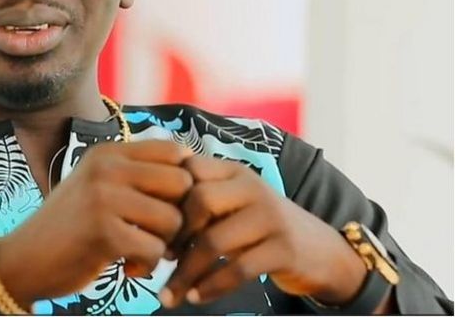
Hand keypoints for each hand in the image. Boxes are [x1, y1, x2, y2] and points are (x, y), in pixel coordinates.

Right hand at [0, 140, 193, 306]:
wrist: (23, 259)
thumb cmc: (70, 226)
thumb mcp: (96, 185)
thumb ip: (135, 174)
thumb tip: (193, 168)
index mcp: (107, 153)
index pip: (175, 152)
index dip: (184, 181)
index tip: (167, 205)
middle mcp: (106, 168)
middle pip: (182, 184)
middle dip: (180, 216)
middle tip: (159, 235)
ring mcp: (104, 198)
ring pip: (173, 220)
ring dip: (164, 245)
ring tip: (139, 251)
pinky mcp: (104, 233)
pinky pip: (156, 250)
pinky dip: (147, 266)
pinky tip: (127, 267)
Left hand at [160, 155, 369, 308]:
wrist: (320, 251)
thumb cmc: (259, 228)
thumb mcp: (232, 205)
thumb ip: (198, 203)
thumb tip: (146, 222)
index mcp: (233, 172)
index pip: (189, 170)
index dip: (165, 198)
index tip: (152, 226)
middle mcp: (252, 187)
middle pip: (198, 201)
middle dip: (174, 235)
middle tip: (160, 259)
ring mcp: (270, 216)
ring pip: (214, 240)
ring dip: (186, 272)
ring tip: (169, 294)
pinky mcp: (284, 248)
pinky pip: (238, 268)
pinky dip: (212, 286)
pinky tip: (197, 297)